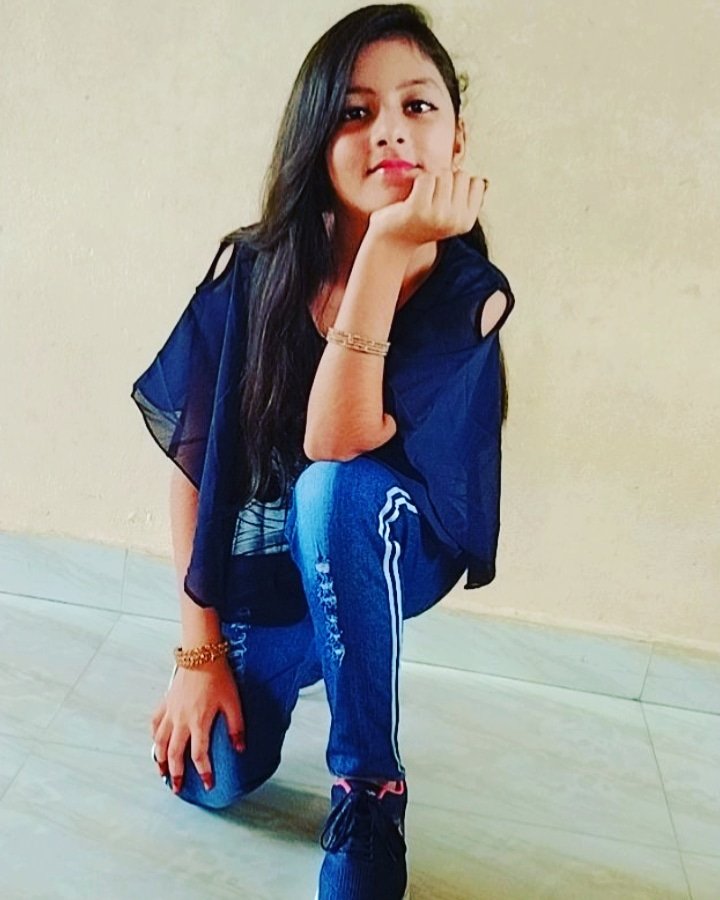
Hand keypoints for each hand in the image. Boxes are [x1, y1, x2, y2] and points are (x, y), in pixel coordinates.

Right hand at [150, 658, 245, 793]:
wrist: (201, 654)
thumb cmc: (219, 677)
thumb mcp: (233, 703)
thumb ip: (236, 727)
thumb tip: (240, 749)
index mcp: (198, 722)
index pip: (199, 755)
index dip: (203, 772)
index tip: (207, 785)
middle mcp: (181, 721)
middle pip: (175, 754)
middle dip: (175, 774)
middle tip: (176, 788)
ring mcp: (170, 712)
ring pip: (160, 742)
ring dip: (160, 759)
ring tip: (161, 772)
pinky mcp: (166, 701)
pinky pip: (156, 723)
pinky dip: (154, 736)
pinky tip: (156, 742)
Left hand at [368, 166, 487, 247]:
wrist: (392, 241)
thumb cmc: (422, 222)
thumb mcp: (450, 216)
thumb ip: (466, 199)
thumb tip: (485, 181)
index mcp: (466, 222)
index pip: (476, 182)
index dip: (460, 183)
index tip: (446, 197)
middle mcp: (455, 220)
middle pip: (461, 175)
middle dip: (446, 179)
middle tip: (431, 197)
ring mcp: (438, 214)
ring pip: (444, 173)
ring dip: (432, 179)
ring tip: (421, 198)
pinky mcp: (418, 208)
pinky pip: (426, 177)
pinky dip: (418, 181)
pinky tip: (412, 197)